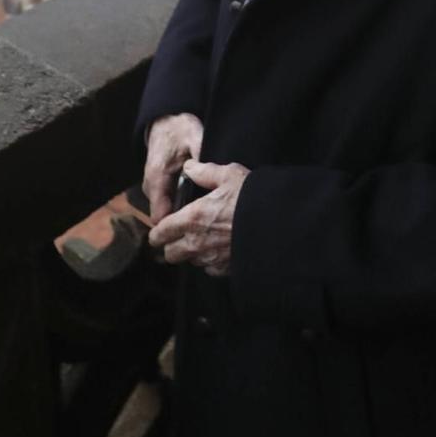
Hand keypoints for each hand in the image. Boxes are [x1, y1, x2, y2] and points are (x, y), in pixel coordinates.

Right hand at [141, 113, 204, 225]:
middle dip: (180, 223)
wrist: (166, 121)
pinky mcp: (156, 186)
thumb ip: (200, 154)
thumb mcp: (195, 137)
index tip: (196, 229)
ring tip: (202, 216)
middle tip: (205, 224)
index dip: (175, 226)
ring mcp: (151, 187)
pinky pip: (165, 203)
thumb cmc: (180, 130)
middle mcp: (150, 186)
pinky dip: (178, 206)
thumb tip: (208, 171)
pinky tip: (195, 204)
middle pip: (163, 216)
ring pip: (164, 211)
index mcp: (157, 177)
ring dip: (180, 214)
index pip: (160, 214)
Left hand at [148, 159, 248, 276]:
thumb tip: (189, 167)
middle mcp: (197, 242)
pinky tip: (218, 250)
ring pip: (190, 262)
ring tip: (201, 242)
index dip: (157, 232)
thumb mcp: (229, 175)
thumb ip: (204, 171)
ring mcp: (211, 259)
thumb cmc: (252, 198)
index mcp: (192, 218)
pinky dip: (210, 262)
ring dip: (191, 254)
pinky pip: (210, 270)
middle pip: (170, 254)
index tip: (159, 230)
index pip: (160, 233)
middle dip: (170, 247)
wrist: (278, 224)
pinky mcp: (226, 269)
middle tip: (178, 237)